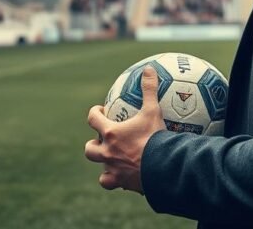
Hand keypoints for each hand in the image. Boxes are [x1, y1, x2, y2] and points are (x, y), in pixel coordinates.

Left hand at [84, 65, 166, 193]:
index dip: (94, 114)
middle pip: (90, 148)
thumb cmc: (156, 138)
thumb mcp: (153, 111)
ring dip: (102, 163)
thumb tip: (149, 68)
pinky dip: (114, 180)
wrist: (162, 167)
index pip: (93, 120)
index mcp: (110, 133)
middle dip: (93, 143)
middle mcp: (107, 152)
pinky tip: (122, 178)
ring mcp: (112, 169)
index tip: (100, 111)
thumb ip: (149, 89)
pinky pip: (111, 183)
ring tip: (110, 160)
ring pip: (99, 168)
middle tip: (103, 139)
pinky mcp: (121, 183)